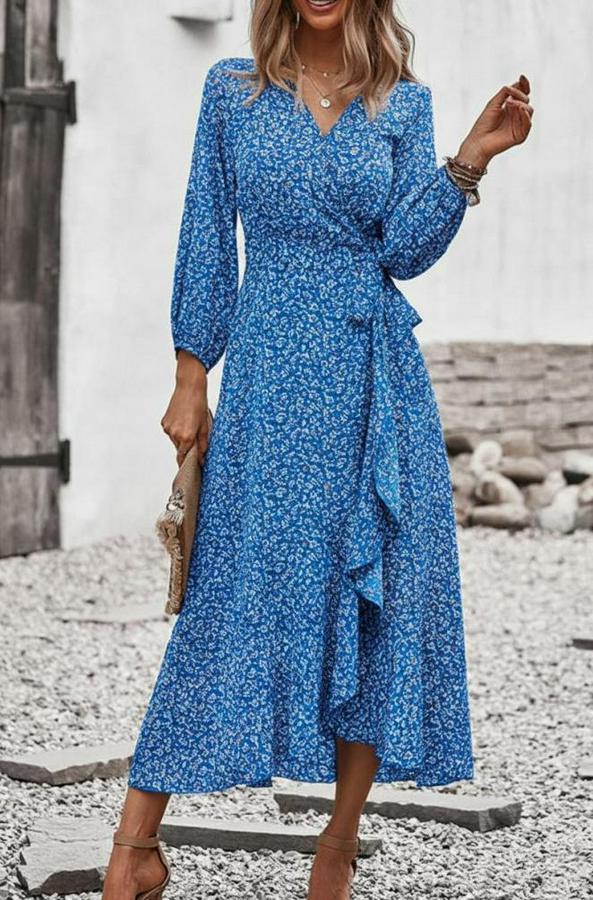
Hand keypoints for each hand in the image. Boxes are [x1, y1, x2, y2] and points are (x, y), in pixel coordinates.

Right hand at [161, 350, 210, 465]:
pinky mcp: (164, 422)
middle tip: (196, 439)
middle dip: (187, 447)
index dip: (187, 464)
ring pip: (175, 440)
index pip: (184, 458)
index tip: (191, 469)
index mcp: (186, 437)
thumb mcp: (205, 426)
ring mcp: (167, 428)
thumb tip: (202, 459)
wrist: (189, 387)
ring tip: (191, 424)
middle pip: (180, 449)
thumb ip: (203, 445)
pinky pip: (171, 432)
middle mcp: (174, 434)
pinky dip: (177, 430)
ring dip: (182, 438)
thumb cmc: (199, 405)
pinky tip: (183, 419)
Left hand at [457, 74, 532, 169]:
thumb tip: (517, 83)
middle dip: (520, 95)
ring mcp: (519, 125)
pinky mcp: (520, 135)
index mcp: (510, 107)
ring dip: (521, 104)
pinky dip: (525, 115)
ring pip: (530, 110)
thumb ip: (505, 92)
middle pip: (526, 100)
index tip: (521, 77)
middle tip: (507, 100)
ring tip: (509, 105)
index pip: (522, 94)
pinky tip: (519, 110)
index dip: (524, 85)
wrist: (478, 142)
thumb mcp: (493, 103)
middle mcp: (516, 115)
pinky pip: (528, 124)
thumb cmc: (483, 124)